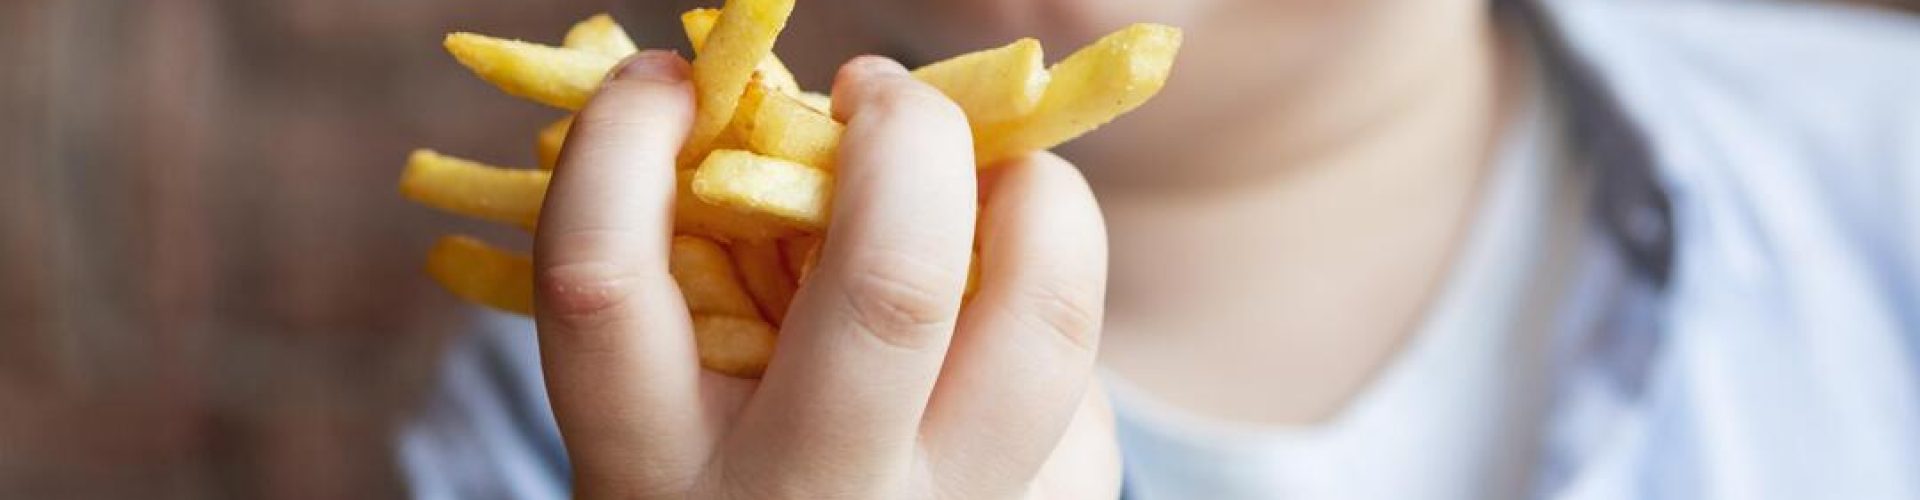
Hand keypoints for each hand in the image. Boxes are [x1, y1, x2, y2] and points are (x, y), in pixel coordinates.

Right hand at [533, 50, 1117, 498]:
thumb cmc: (729, 475)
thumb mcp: (670, 410)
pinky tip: (1000, 307)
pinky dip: (1048, 300)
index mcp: (658, 467)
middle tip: (873, 94)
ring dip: (1037, 197)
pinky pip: (1080, 380)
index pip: (604, 282)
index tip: (666, 83)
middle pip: (894, 286)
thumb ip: (709, 282)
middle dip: (908, 138)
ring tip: (993, 168)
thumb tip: (804, 121)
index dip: (622, 143)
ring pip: (1042, 322)